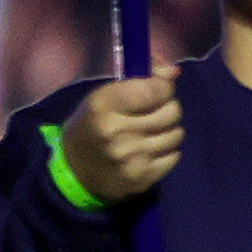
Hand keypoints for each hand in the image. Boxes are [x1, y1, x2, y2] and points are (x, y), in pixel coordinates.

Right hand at [60, 69, 184, 204]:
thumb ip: (141, 77)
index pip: (156, 89)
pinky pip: (174, 157)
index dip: (162, 88)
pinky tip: (149, 151)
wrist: (74, 172)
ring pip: (176, 134)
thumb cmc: (92, 124)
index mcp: (103, 107)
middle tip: (153, 113)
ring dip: (168, 131)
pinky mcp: (141, 179)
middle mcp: (116, 133)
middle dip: (167, 108)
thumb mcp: (104, 95)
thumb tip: (174, 72)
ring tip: (150, 132)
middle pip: (172, 112)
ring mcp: (130, 159)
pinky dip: (166, 152)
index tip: (155, 91)